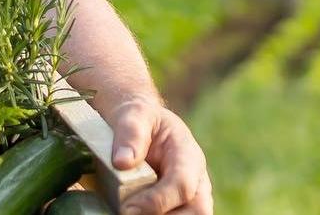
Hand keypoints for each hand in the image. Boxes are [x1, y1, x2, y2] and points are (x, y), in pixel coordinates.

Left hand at [110, 95, 212, 214]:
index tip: (127, 208)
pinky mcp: (177, 207)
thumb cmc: (140, 119)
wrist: (140, 126)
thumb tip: (122, 162)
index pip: (183, 185)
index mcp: (188, 155)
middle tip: (129, 212)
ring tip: (129, 210)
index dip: (157, 201)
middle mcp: (196, 180)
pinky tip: (134, 211)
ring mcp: (190, 197)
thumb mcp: (134, 114)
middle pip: (196, 211)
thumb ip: (130, 133)